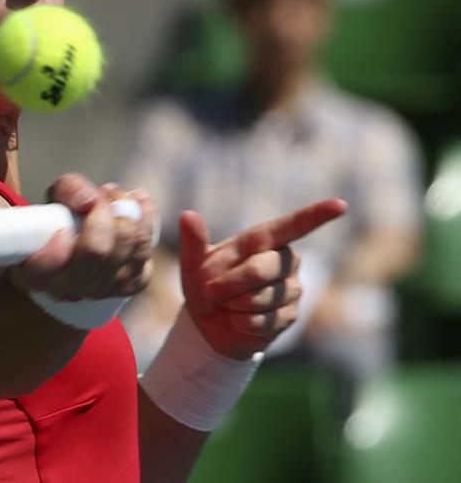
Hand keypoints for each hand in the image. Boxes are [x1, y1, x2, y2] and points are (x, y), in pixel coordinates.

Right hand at [13, 174, 155, 300]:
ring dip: (125, 210)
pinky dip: (144, 218)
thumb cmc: (64, 222)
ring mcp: (105, 290)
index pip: (45, 269)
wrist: (86, 248)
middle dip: (103, 211)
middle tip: (99, 195)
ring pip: (127, 245)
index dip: (55, 250)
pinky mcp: (133, 284)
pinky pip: (145, 248)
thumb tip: (89, 200)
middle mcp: (70, 288)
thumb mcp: (55, 199)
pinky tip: (135, 205)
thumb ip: (67, 191)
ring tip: (115, 196)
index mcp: (38, 274)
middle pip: (96, 250)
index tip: (62, 229)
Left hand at [178, 199, 346, 359]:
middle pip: (261, 269)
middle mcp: (285, 260)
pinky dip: (240, 322)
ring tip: (228, 303)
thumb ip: (194, 242)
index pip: (292, 226)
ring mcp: (292, 289)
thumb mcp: (193, 263)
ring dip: (233, 304)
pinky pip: (263, 320)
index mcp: (264, 241)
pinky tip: (238, 319)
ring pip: (261, 298)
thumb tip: (187, 215)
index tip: (340, 205)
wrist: (209, 324)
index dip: (316, 215)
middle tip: (211, 291)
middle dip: (228, 283)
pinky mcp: (291, 316)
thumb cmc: (205, 284)